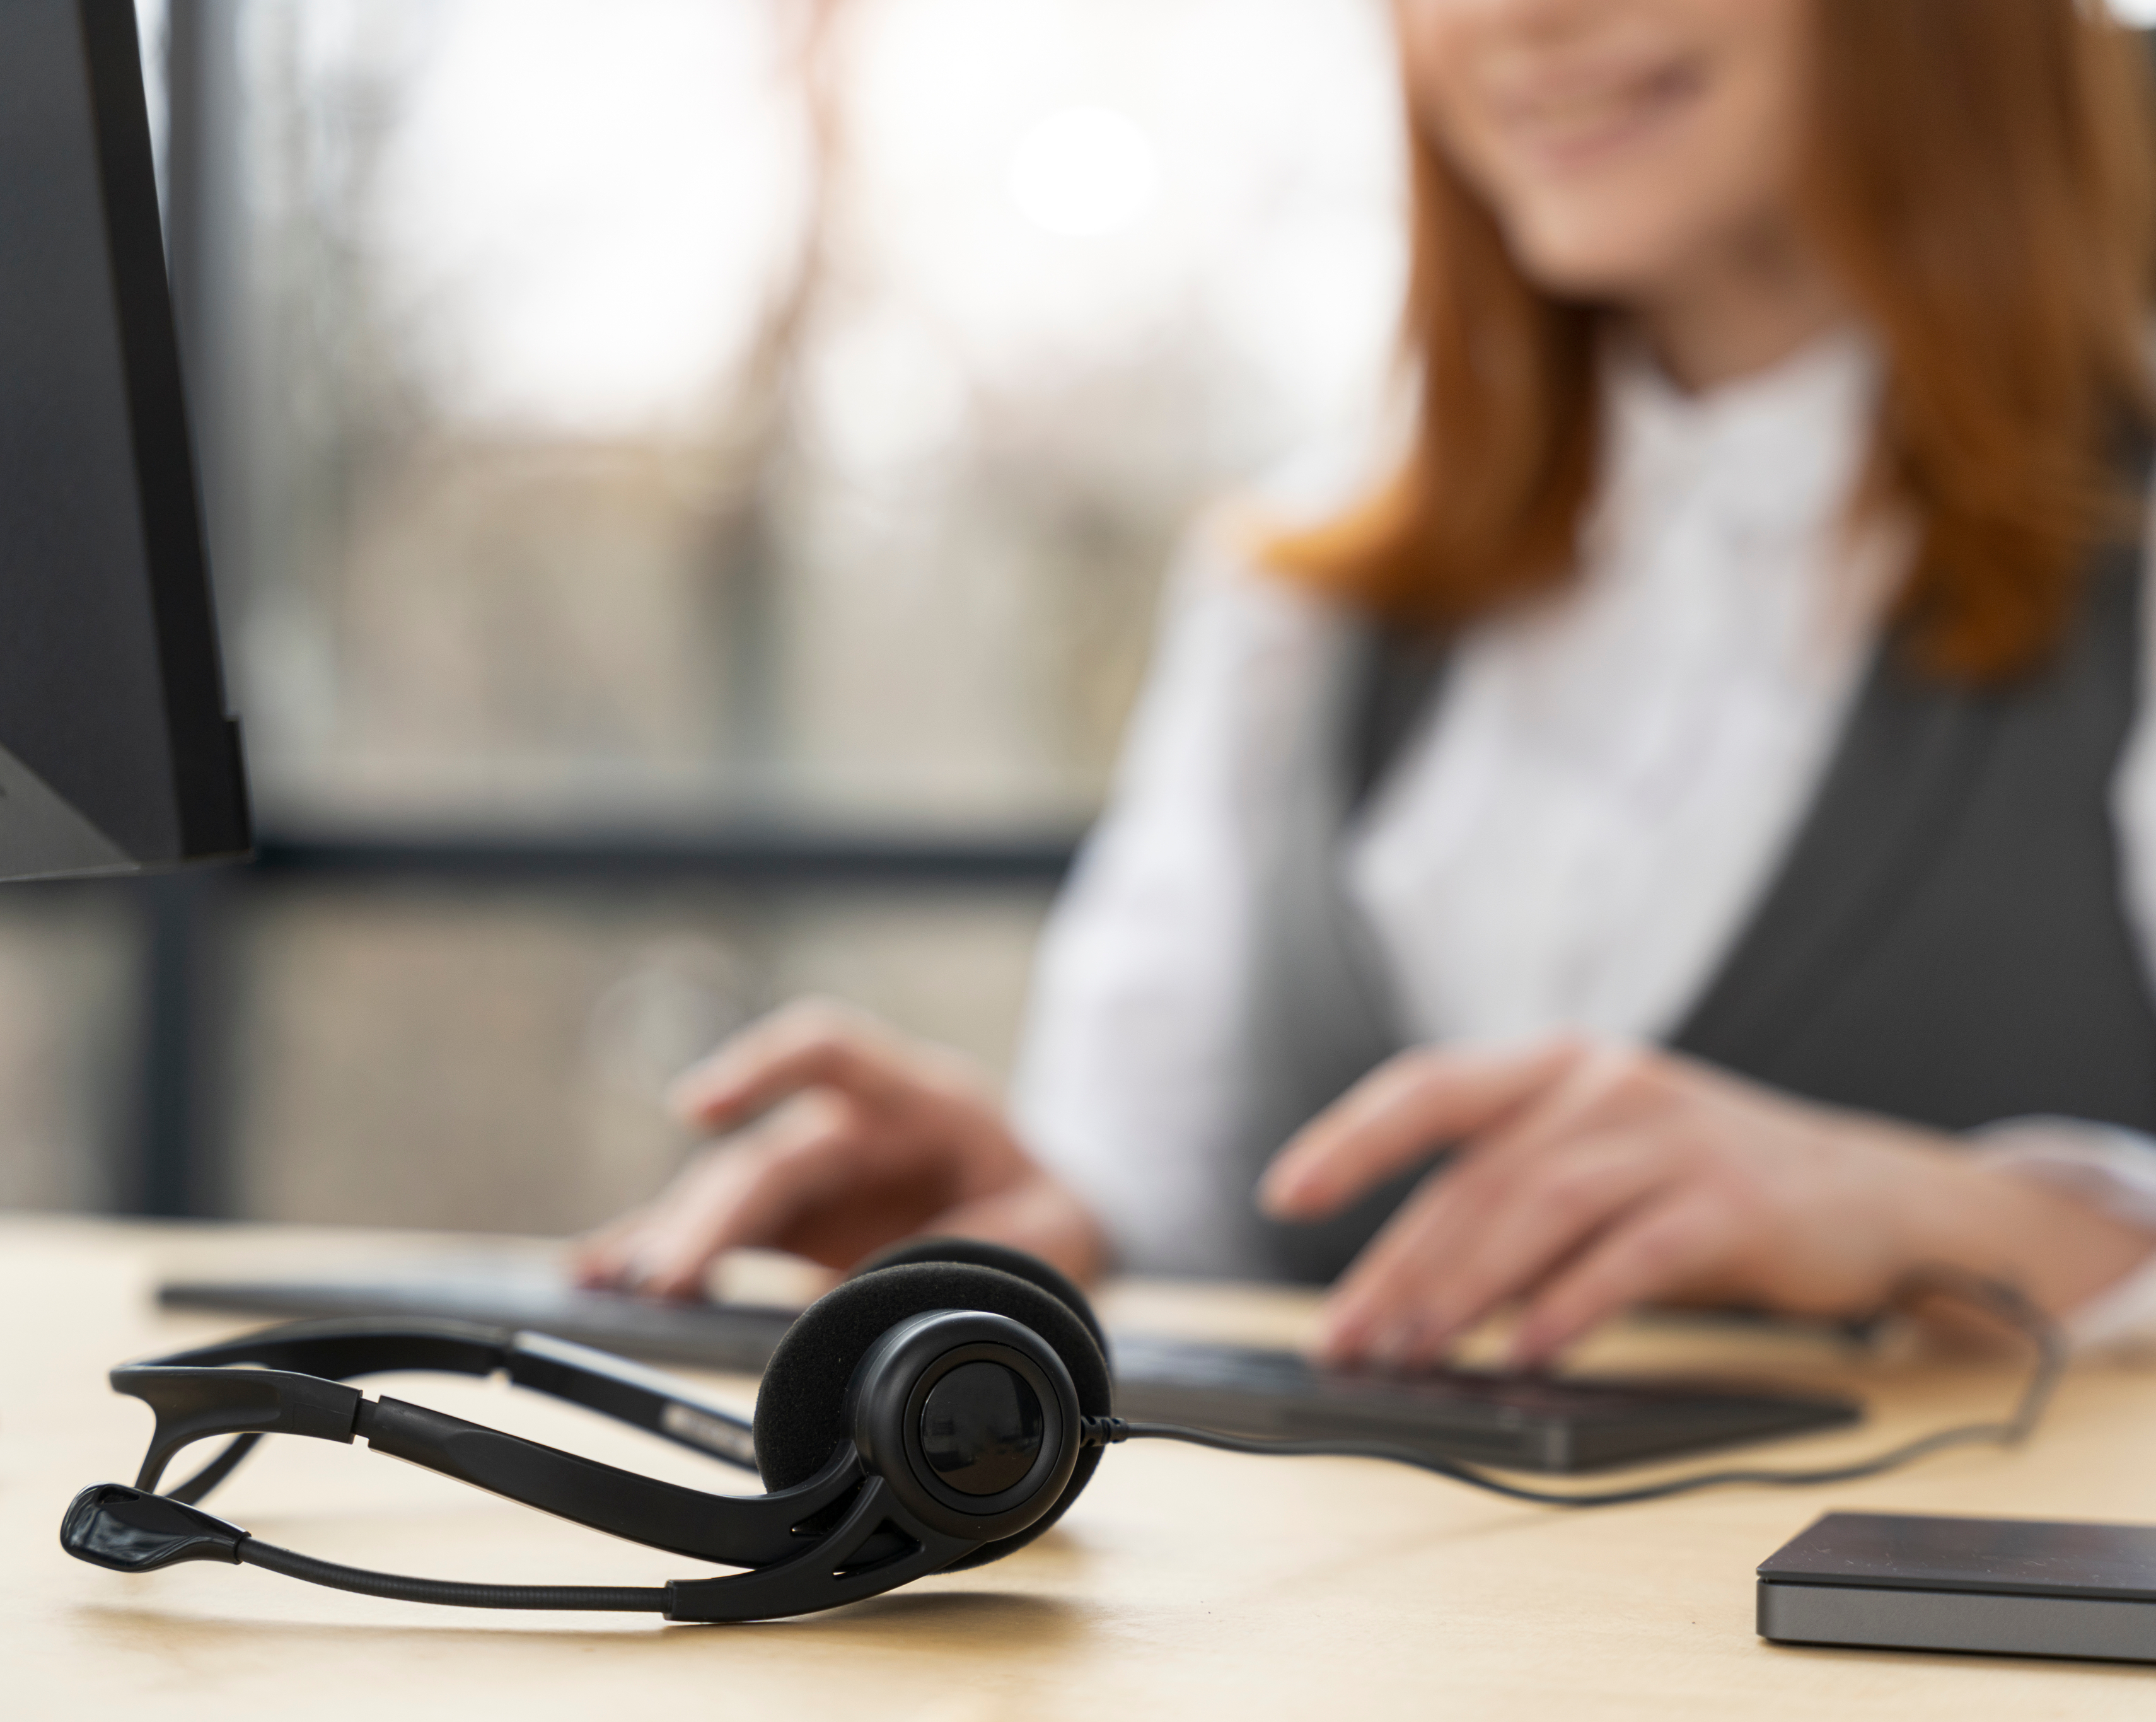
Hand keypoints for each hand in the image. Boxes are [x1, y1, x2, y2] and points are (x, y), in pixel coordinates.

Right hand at [572, 999, 1105, 1297]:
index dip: (762, 1067)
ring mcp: (814, 1174)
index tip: (696, 1108)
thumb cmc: (1048, 1212)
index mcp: (921, 1101)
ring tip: (608, 1283)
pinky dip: (658, 1252)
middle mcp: (852, 1126)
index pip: (832, 1052)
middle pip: (766, 1157)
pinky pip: (715, 1231)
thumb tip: (913, 1295)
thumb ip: (1000, 1256)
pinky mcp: (790, 1221)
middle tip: (665, 1281)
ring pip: (726, 1194)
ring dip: (670, 1239)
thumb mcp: (1059, 1232)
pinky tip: (599, 1277)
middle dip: (711, 1217)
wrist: (1048, 1221)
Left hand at [1259, 1036, 2155, 1368]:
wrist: (1879, 1198)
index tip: (1285, 1194)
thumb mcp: (1604, 1166)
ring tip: (1415, 1354)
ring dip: (1467, 1289)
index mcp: (1558, 1068)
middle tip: (1347, 1339)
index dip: (1350, 1138)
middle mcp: (1607, 1084)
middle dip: (1398, 1265)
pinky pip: (1632, 1254)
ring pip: (1539, 1208)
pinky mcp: (1732, 1200)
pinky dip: (1573, 1305)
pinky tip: (1529, 1351)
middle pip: (1476, 1176)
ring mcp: (1673, 1136)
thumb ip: (1516, 1204)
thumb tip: (1406, 1298)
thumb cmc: (1710, 1188)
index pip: (1429, 1090)